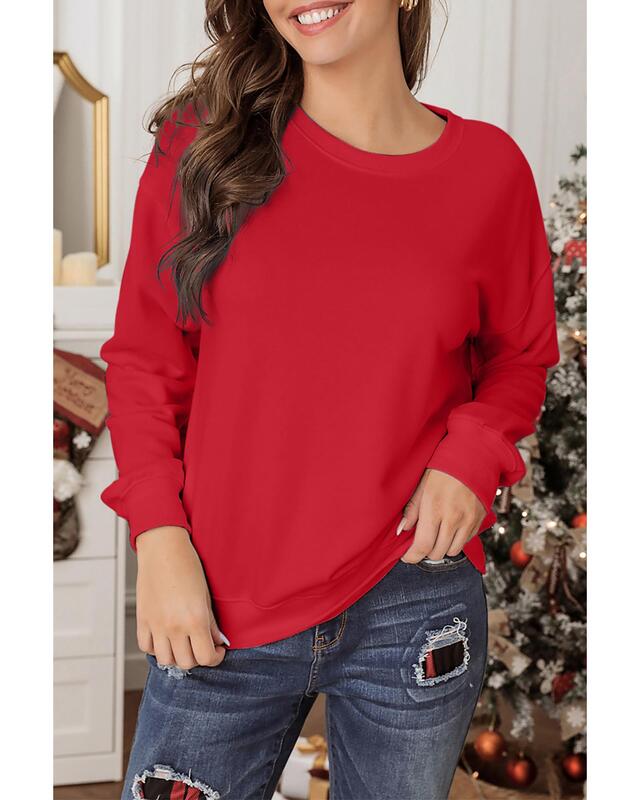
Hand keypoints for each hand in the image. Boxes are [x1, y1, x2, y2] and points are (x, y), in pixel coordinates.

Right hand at [136, 526, 228, 668]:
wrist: (163, 549)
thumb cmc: (187, 566)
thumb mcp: (206, 595)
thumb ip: (211, 623)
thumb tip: (217, 641)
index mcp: (195, 620)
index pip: (206, 657)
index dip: (216, 657)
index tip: (218, 650)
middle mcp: (174, 627)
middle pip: (186, 663)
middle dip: (197, 658)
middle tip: (202, 645)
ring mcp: (156, 625)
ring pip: (165, 660)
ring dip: (176, 656)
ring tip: (183, 643)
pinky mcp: (142, 620)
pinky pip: (147, 647)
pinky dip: (157, 647)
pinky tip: (165, 637)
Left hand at [398, 468, 485, 562]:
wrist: (473, 458)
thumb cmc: (444, 469)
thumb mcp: (422, 484)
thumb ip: (412, 509)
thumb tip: (402, 529)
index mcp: (434, 508)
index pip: (422, 545)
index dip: (412, 556)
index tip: (407, 557)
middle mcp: (452, 518)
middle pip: (436, 553)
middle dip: (426, 551)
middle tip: (421, 542)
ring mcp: (468, 521)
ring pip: (452, 551)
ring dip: (442, 547)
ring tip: (436, 535)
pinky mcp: (479, 521)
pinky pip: (465, 542)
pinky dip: (456, 540)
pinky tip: (450, 527)